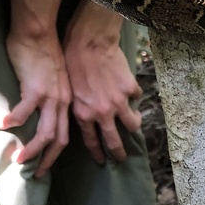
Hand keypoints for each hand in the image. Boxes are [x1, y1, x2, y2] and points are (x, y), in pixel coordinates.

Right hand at [2, 30, 71, 176]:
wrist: (39, 32)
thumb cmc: (44, 52)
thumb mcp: (55, 79)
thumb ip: (51, 97)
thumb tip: (39, 112)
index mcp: (67, 102)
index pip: (65, 134)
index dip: (56, 152)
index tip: (47, 165)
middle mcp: (62, 103)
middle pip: (59, 139)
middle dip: (48, 160)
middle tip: (36, 174)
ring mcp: (50, 97)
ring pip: (45, 132)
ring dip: (32, 150)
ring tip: (19, 160)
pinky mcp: (36, 89)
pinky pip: (23, 112)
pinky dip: (13, 122)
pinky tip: (1, 126)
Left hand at [63, 0, 141, 162]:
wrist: (88, 43)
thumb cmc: (72, 63)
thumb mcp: (68, 92)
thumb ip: (80, 109)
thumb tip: (89, 120)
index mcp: (84, 115)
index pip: (92, 142)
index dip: (98, 154)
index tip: (102, 161)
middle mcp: (102, 113)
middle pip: (115, 142)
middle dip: (119, 153)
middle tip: (121, 158)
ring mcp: (119, 102)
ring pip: (133, 124)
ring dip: (133, 124)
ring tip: (133, 122)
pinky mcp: (130, 89)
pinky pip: (136, 97)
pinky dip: (133, 95)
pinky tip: (130, 91)